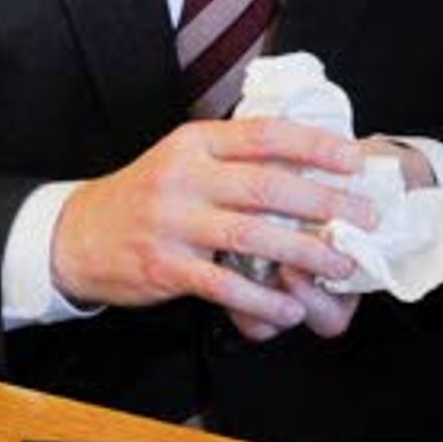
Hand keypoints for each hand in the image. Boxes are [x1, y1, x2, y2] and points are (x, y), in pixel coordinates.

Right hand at [49, 118, 368, 337]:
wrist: (78, 234)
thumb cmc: (147, 194)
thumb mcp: (183, 158)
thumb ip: (234, 157)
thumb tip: (307, 160)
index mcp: (195, 143)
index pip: (265, 134)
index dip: (315, 145)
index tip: (354, 160)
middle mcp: (184, 176)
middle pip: (267, 185)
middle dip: (324, 203)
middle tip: (364, 217)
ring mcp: (173, 221)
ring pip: (252, 235)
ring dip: (304, 254)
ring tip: (339, 266)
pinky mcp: (165, 266)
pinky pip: (223, 284)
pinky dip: (261, 298)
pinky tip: (289, 307)